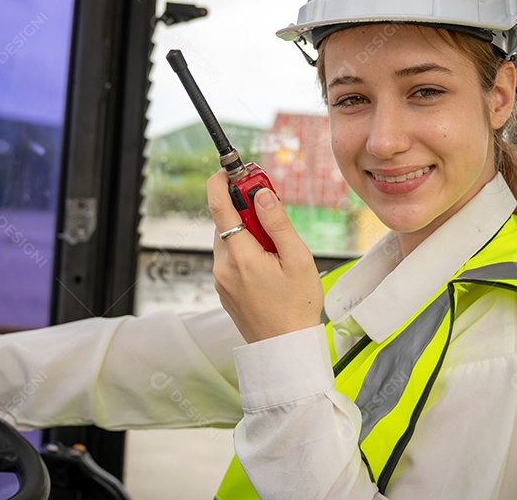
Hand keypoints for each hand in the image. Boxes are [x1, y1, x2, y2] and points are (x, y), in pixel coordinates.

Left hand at [207, 171, 323, 343]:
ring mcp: (221, 279)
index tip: (230, 169)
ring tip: (276, 243)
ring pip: (227, 239)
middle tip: (269, 203)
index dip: (220, 182)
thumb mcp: (297, 259)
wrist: (285, 349)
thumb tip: (262, 194)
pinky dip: (244, 248)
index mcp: (241, 256)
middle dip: (244, 207)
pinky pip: (229, 257)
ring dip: (246, 230)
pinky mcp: (224, 289)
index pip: (219, 207)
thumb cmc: (297, 306)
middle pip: (225, 221)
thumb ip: (278, 223)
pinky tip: (267, 262)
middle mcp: (223, 266)